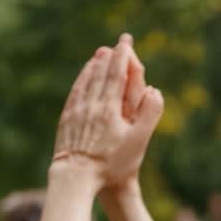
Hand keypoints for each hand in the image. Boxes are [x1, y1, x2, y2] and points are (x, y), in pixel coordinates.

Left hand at [52, 34, 164, 189]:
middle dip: (110, 57)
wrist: (76, 177)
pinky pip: (75, 94)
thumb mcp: (138, 141)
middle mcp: (91, 105)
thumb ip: (149, 114)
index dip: (122, 58)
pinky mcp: (66, 120)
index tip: (126, 44)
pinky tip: (83, 79)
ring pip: (86, 82)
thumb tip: (155, 90)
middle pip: (100, 74)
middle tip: (116, 44)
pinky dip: (81, 81)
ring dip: (94, 66)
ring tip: (99, 55)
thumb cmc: (111, 163)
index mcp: (109, 108)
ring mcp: (76, 112)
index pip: (117, 75)